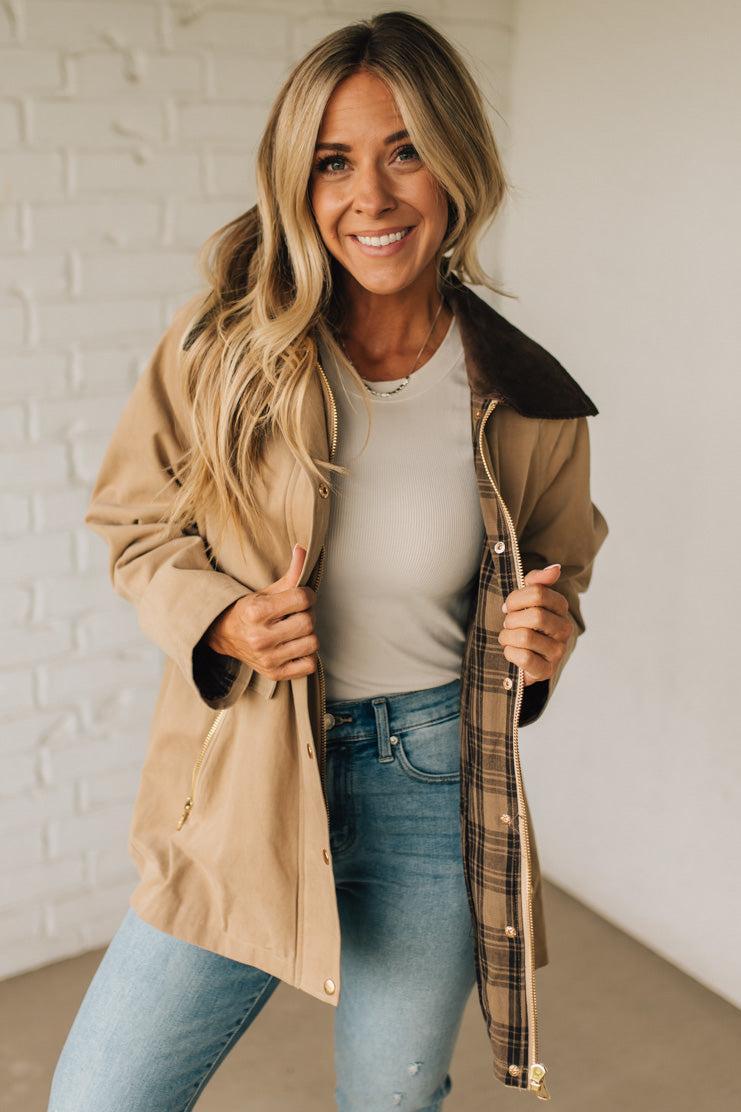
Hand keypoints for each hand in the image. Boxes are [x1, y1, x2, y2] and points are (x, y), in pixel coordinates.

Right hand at [206, 545, 318, 680]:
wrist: (224, 635)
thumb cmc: (249, 610)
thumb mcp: (266, 591)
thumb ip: (290, 574)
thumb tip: (303, 548)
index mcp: (256, 612)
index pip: (302, 599)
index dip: (308, 595)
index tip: (302, 597)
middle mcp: (260, 637)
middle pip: (308, 622)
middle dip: (307, 615)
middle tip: (297, 614)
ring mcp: (267, 659)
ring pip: (312, 644)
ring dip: (308, 635)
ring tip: (296, 630)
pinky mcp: (274, 673)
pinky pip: (309, 665)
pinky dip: (307, 655)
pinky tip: (295, 646)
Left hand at [498, 563, 574, 686]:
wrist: (518, 656)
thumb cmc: (521, 623)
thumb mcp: (525, 599)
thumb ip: (536, 581)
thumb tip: (556, 568)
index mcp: (560, 608)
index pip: (539, 593)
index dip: (516, 598)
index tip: (509, 606)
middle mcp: (564, 629)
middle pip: (535, 615)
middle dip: (512, 619)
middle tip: (508, 624)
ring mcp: (557, 651)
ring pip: (526, 637)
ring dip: (507, 637)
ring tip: (508, 638)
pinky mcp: (546, 670)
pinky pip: (525, 658)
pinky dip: (510, 653)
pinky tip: (511, 652)